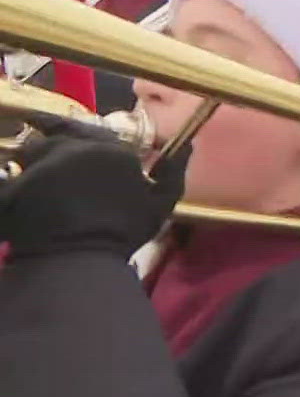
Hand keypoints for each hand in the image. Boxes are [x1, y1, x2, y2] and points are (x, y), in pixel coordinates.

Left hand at [0, 116, 188, 259]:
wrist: (81, 262)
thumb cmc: (124, 234)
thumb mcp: (162, 205)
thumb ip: (173, 172)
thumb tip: (186, 145)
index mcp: (112, 150)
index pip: (92, 134)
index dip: (81, 144)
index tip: (78, 157)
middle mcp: (77, 149)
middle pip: (56, 138)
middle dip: (51, 148)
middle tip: (50, 167)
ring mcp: (44, 165)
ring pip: (28, 152)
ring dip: (30, 164)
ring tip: (31, 183)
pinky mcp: (17, 184)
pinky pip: (7, 177)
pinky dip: (10, 187)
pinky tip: (15, 200)